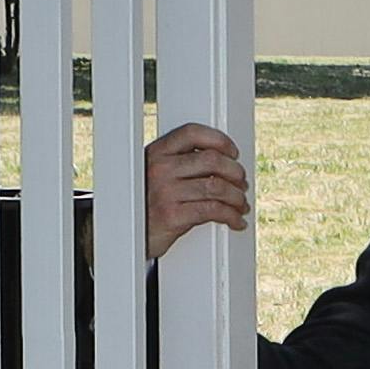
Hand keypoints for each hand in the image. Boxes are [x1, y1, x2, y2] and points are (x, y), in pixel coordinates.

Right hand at [140, 122, 250, 255]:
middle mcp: (159, 168)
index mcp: (156, 153)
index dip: (218, 139)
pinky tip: (236, 220)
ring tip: (241, 204)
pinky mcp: (172, 215)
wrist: (127, 235)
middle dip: (235, 172)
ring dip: (237, 197)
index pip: (192, 132)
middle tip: (242, 184)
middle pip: (212, 160)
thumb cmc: (148, 202)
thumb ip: (182, 162)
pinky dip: (231, 216)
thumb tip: (226, 161)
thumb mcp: (157, 174)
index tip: (233, 152)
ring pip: (217, 187)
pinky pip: (213, 211)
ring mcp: (165, 192)